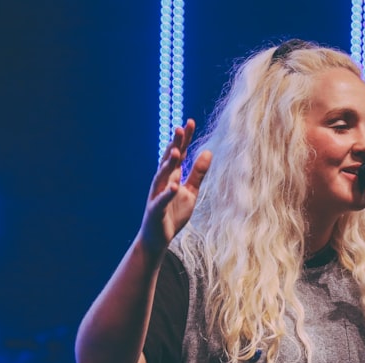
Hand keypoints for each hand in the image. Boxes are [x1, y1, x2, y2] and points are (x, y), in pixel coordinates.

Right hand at [139, 119, 211, 253]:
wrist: (157, 238)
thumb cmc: (173, 213)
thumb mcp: (191, 192)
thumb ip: (198, 173)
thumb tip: (208, 151)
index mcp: (172, 176)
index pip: (179, 154)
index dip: (184, 139)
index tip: (190, 122)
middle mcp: (162, 182)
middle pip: (168, 160)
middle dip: (174, 145)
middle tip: (180, 128)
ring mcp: (157, 195)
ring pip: (161, 177)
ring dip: (168, 165)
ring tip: (176, 152)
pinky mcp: (156, 210)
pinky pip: (161, 200)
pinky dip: (167, 193)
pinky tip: (175, 186)